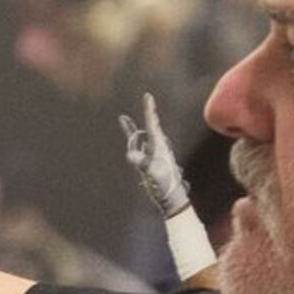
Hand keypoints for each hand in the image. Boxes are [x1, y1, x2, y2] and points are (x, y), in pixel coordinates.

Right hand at [118, 91, 190, 215]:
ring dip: (132, 131)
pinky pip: (137, 148)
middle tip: (147, 99)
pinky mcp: (148, 162)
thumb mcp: (152, 171)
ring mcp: (152, 154)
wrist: (171, 198)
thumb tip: (130, 154)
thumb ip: (142, 161)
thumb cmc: (165, 184)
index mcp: (159, 146)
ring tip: (122, 119)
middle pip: (149, 126)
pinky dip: (132, 142)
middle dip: (146, 113)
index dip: (149, 109)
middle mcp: (157, 147)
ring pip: (140, 137)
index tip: (147, 96)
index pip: (152, 123)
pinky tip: (129, 138)